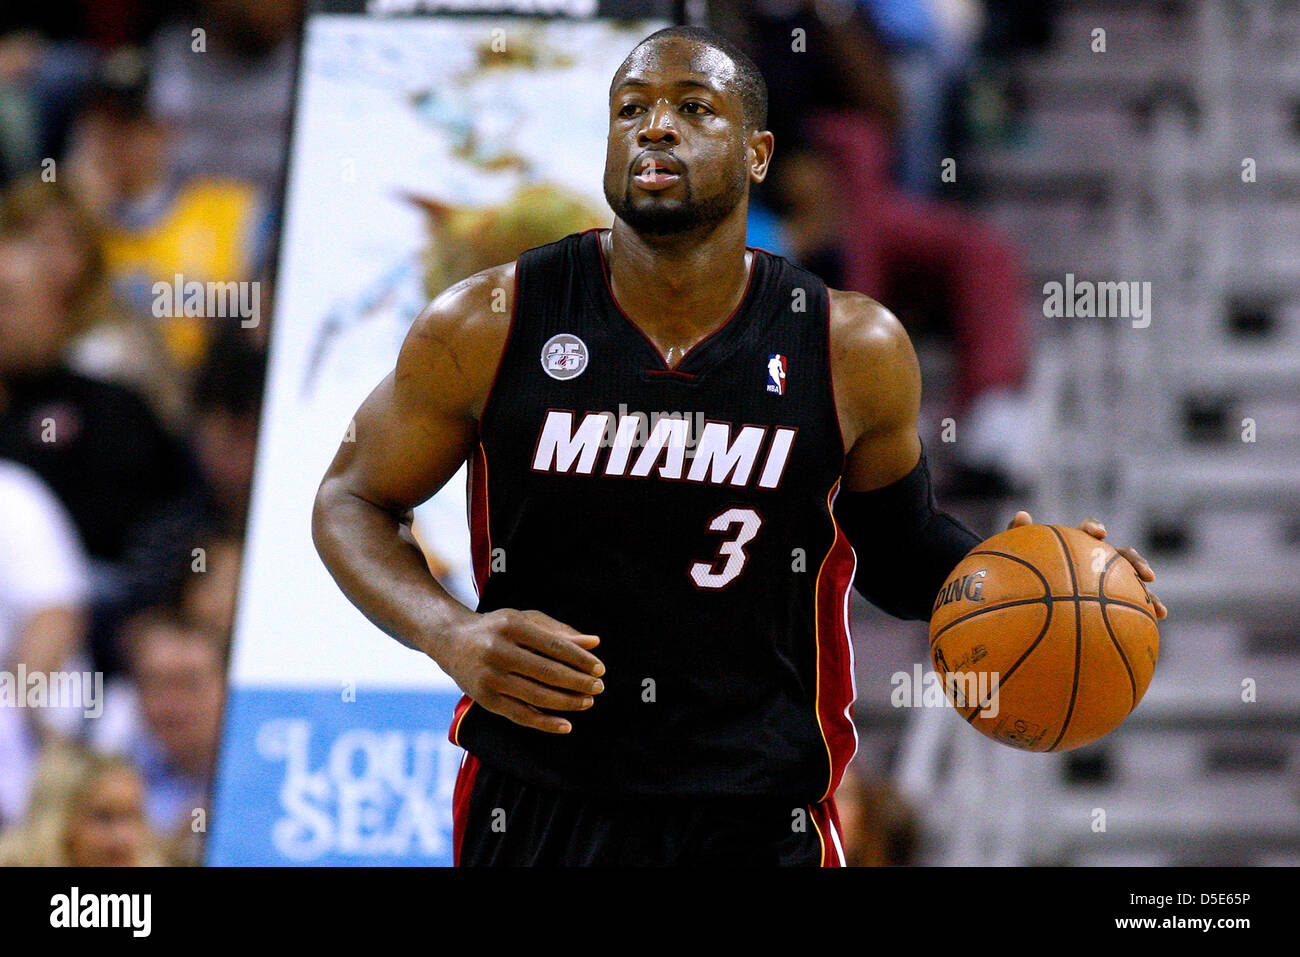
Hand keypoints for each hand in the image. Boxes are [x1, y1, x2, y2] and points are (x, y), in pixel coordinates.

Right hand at [438, 608, 604, 733]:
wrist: (451, 640)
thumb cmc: (498, 628)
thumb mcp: (526, 621)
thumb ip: (560, 632)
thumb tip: (595, 643)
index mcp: (512, 626)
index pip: (554, 646)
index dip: (580, 659)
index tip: (600, 669)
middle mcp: (498, 650)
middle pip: (547, 672)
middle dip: (578, 682)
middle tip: (599, 687)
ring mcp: (489, 677)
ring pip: (536, 696)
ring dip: (567, 702)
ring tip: (587, 702)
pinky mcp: (484, 699)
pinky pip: (520, 715)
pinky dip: (545, 723)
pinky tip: (566, 725)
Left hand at [1008, 511, 1167, 619]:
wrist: (1025, 591)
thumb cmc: (1021, 570)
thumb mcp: (1016, 555)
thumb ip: (1018, 535)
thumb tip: (1022, 515)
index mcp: (1076, 545)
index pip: (1088, 532)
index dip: (1094, 528)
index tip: (1098, 534)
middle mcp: (1096, 560)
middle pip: (1121, 556)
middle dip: (1135, 563)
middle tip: (1147, 574)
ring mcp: (1105, 581)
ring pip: (1132, 585)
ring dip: (1148, 595)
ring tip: (1159, 610)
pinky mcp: (1107, 602)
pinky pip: (1126, 609)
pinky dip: (1141, 615)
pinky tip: (1154, 624)